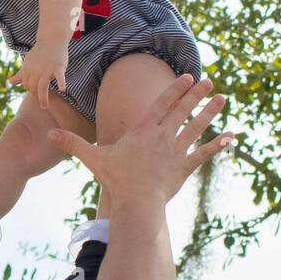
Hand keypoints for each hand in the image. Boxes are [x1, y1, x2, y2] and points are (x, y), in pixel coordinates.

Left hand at [9, 42, 67, 109]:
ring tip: (44, 107)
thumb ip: (20, 74)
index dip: (30, 90)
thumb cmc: (40, 52)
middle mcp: (36, 70)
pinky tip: (63, 89)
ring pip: (43, 86)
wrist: (51, 39)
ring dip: (43, 98)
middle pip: (33, 88)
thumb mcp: (28, 63)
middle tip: (42, 103)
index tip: (36, 92)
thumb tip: (10, 82)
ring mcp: (47, 68)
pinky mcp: (58, 66)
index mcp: (28, 69)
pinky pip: (59, 76)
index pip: (26, 85)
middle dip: (36, 96)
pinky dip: (61, 82)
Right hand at [45, 74, 234, 205]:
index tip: (187, 77)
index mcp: (143, 130)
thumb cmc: (116, 179)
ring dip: (210, 112)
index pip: (162, 103)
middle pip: (182, 110)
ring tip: (222, 98)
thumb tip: (49, 134)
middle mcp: (163, 136)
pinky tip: (231, 137)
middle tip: (210, 80)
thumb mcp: (92, 159)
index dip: (175, 89)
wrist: (136, 202)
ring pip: (196, 127)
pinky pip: (204, 153)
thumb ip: (73, 143)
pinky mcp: (185, 168)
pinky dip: (217, 145)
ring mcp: (176, 151)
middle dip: (196, 94)